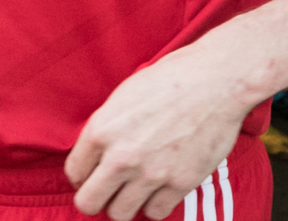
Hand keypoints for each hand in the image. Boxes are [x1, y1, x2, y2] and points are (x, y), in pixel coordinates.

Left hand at [65, 42, 253, 218]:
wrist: (213, 82)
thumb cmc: (167, 81)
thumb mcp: (122, 97)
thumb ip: (105, 129)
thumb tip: (95, 155)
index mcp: (101, 130)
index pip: (74, 173)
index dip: (82, 176)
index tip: (92, 174)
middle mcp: (121, 157)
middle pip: (89, 203)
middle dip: (95, 198)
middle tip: (107, 191)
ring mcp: (151, 173)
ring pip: (120, 214)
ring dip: (125, 204)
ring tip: (133, 190)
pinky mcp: (180, 184)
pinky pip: (155, 213)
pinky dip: (154, 205)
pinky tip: (158, 189)